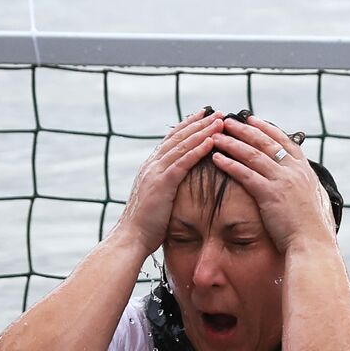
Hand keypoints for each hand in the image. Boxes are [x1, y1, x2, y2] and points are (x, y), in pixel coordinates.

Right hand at [112, 108, 222, 254]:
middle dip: (198, 123)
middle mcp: (152, 165)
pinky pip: (183, 162)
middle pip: (178, 137)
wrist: (130, 239)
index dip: (187, 126)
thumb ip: (166, 188)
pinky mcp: (161, 183)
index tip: (203, 115)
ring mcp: (155, 172)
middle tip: (216, 111)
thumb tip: (177, 187)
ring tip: (219, 121)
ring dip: (202, 131)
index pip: (171, 140)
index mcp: (150, 167)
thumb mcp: (157, 201)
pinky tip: (212, 141)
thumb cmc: (145, 226)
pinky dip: (198, 149)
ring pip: (182, 145)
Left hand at [210, 115, 336, 253]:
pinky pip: (245, 174)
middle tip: (226, 121)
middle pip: (265, 142)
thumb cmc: (313, 230)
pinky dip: (229, 164)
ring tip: (216, 136)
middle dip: (244, 129)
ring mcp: (282, 180)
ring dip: (232, 142)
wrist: (313, 244)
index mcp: (304, 170)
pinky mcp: (270, 194)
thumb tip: (310, 187)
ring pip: (253, 154)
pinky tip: (216, 158)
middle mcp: (294, 170)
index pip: (283, 141)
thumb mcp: (316, 201)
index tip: (251, 119)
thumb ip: (309, 189)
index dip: (265, 128)